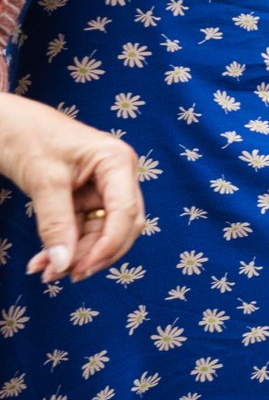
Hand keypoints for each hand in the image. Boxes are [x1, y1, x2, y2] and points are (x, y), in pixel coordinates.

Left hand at [0, 94, 143, 282]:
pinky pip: (83, 229)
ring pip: (101, 233)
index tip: (80, 269)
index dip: (109, 245)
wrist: (7, 123)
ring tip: (45, 273)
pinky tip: (45, 261)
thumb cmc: (28, 137)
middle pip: (120, 227)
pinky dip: (66, 246)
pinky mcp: (86, 198)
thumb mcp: (43, 181)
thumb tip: (62, 265)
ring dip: (76, 255)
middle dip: (93, 254)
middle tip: (63, 276)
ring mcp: (104, 188)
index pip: (126, 212)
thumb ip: (55, 224)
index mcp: (117, 162)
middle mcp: (118, 176)